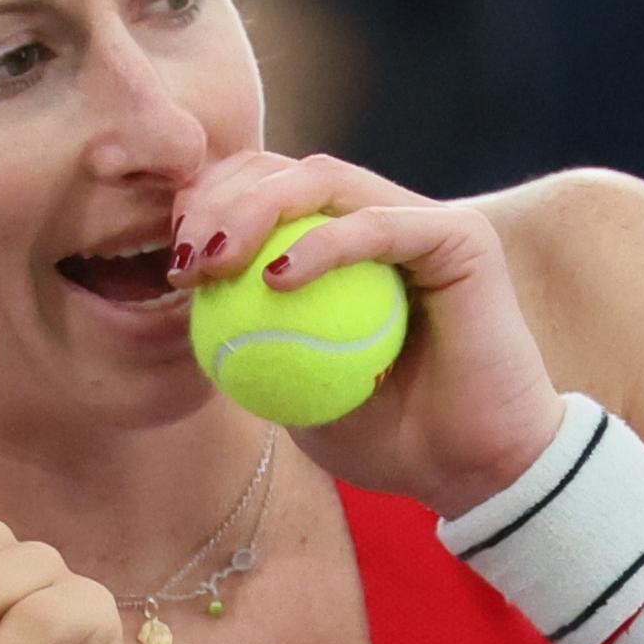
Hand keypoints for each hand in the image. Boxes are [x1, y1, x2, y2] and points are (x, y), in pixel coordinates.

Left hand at [170, 150, 565, 514]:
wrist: (471, 472)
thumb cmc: (387, 440)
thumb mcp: (291, 396)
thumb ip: (246, 339)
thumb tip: (179, 301)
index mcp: (338, 248)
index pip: (261, 195)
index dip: (209, 210)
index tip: (173, 264)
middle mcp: (378, 219)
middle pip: (281, 171)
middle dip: (218, 200)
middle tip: (185, 260)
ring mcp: (419, 220)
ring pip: (322, 179)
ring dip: (257, 210)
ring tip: (216, 262)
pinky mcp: (459, 236)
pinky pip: (378, 224)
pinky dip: (323, 243)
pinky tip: (276, 278)